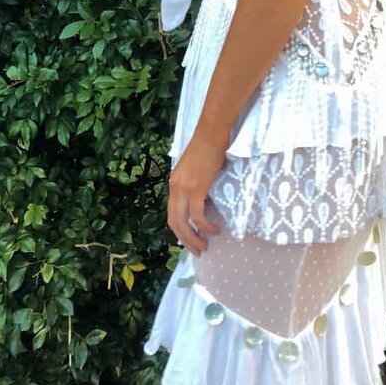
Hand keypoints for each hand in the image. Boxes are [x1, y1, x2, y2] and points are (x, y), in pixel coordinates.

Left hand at [168, 129, 226, 256]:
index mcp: (174, 183)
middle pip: (174, 223)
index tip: (190, 240)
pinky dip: (205, 226)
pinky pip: (198, 215)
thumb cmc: (208, 146)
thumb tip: (203, 200)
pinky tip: (214, 230)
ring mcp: (184, 189)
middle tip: (197, 251)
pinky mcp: (196, 189)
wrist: (212, 133)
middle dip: (185, 241)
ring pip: (183, 223)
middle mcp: (175, 188)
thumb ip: (194, 183)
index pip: (171, 214)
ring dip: (193, 238)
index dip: (179, 230)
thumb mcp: (195, 169)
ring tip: (204, 247)